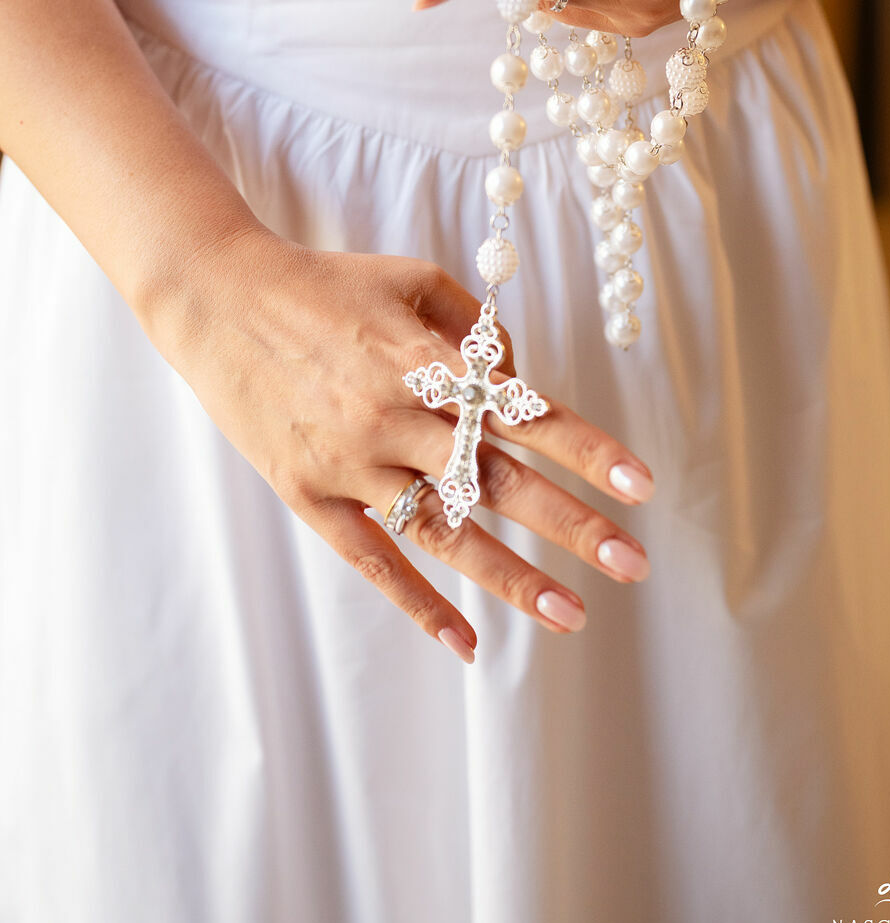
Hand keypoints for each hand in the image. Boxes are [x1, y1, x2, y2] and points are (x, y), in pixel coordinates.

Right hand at [155, 227, 654, 662]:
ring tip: (573, 614)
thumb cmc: (324, 285)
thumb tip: (522, 380)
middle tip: (634, 562)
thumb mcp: (409, 278)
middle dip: (571, 523)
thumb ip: (476, 328)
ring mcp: (350, 462)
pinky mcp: (309, 495)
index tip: (638, 483)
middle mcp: (393, 417)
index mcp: (424, 361)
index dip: (583, 447)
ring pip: (444, 533)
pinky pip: (372, 560)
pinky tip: (466, 643)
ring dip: (512, 577)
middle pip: (496, 480)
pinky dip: (418, 604)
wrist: (218, 299)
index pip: (521, 412)